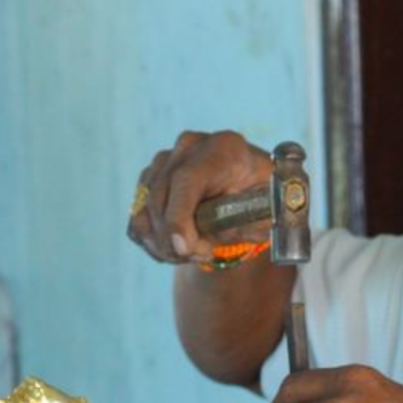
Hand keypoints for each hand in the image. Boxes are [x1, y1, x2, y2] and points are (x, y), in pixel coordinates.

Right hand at [127, 130, 271, 264]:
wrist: (252, 192)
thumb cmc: (262, 202)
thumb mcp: (263, 213)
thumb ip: (233, 225)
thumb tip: (191, 244)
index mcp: (224, 148)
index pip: (187, 178)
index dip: (179, 216)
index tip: (183, 248)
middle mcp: (190, 148)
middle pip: (160, 196)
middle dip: (174, 239)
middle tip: (201, 255)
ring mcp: (165, 162)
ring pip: (144, 212)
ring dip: (164, 244)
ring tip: (193, 253)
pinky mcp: (149, 181)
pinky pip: (138, 221)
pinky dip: (154, 243)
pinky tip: (179, 247)